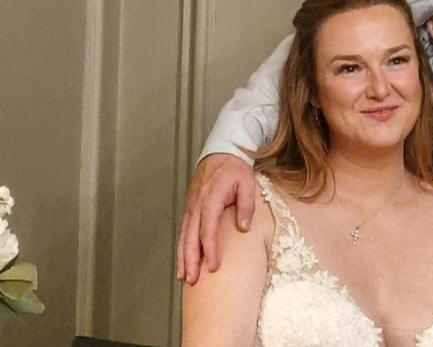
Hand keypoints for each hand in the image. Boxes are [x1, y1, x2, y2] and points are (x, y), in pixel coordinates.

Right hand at [176, 153, 256, 284]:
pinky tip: (183, 263)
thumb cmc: (235, 170)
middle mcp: (197, 205)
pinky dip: (182, 249)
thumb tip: (243, 228)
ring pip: (184, 237)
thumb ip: (246, 206)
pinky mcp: (190, 210)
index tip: (213, 266)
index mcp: (211, 199)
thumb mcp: (247, 183)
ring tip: (184, 278)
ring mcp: (191, 208)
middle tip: (192, 281)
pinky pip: (184, 232)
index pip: (208, 229)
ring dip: (183, 258)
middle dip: (191, 260)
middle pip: (191, 237)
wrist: (220, 155)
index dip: (209, 249)